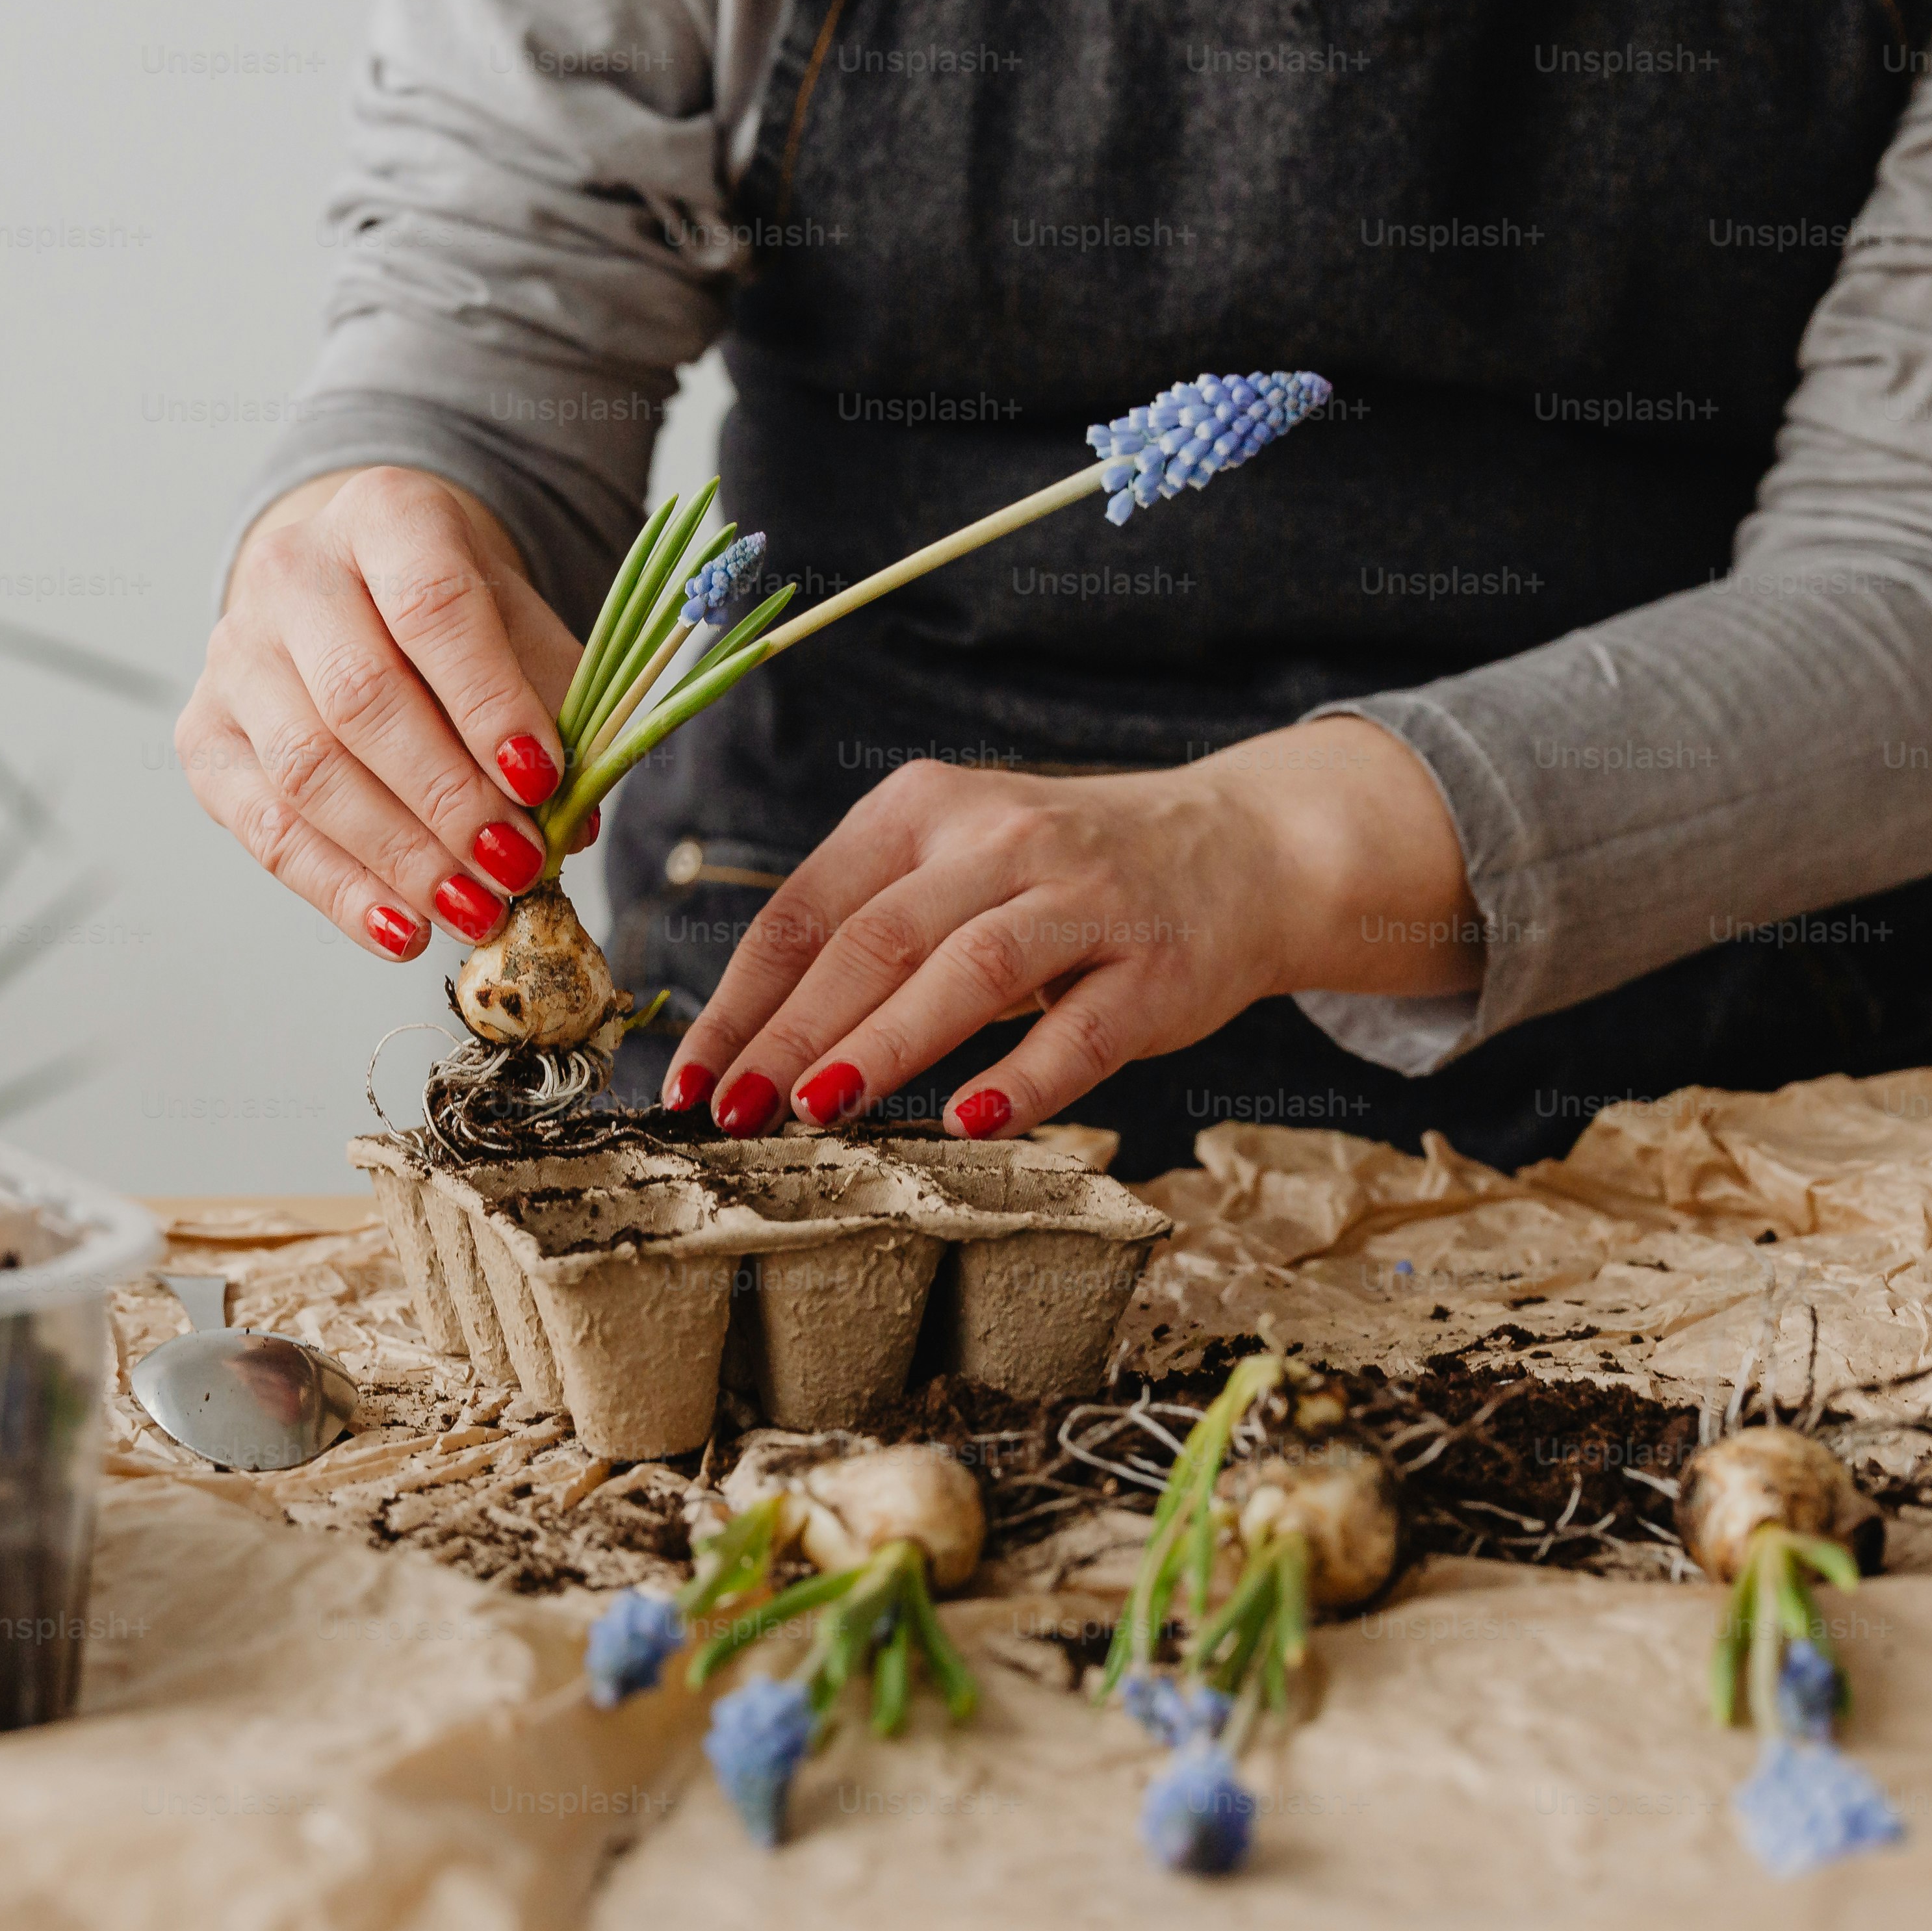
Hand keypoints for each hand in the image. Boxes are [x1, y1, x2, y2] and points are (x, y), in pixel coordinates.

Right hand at [182, 466, 584, 959]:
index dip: (488, 700)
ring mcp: (233, 655)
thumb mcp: (516, 625)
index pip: (431, 607)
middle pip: (361, 698)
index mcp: (382, 517)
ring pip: (309, 772)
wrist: (351, 588)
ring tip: (474, 909)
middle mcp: (288, 574)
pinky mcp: (205, 735)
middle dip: (448, 797)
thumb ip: (555, 705)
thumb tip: (578, 820)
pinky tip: (402, 930)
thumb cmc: (448, 616)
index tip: (544, 779)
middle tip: (517, 865)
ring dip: (401, 857)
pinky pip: (265, 829)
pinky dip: (338, 890)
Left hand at [662, 721, 1483, 1139]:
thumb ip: (868, 928)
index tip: (690, 1080)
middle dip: (789, 1035)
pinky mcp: (1155, 965)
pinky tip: (974, 1120)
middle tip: (732, 1115)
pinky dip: (1026, 1077)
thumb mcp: (955, 866)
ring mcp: (1082, 898)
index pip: (805, 911)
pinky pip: (1082, 1028)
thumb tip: (748, 1043)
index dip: (740, 1001)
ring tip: (818, 1110)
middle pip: (871, 941)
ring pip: (966, 971)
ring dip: (885, 1043)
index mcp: (924, 810)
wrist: (1241, 849)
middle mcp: (999, 839)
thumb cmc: (1063, 879)